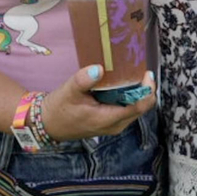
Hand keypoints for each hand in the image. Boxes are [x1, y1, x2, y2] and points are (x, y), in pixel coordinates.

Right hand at [41, 66, 155, 141]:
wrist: (49, 124)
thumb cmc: (59, 109)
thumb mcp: (69, 91)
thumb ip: (84, 80)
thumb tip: (98, 69)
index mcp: (108, 119)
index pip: (139, 106)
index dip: (147, 90)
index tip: (146, 74)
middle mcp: (115, 125)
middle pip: (141, 107)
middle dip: (144, 90)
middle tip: (139, 70)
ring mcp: (114, 126)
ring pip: (135, 109)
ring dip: (137, 93)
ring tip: (131, 75)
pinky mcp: (110, 123)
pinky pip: (127, 110)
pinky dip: (128, 97)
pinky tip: (121, 85)